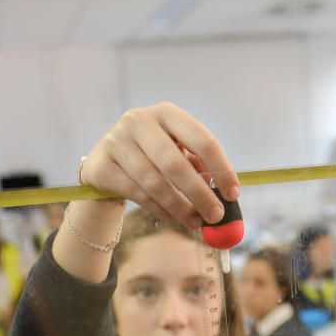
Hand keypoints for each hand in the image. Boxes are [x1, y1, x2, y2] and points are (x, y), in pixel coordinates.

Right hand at [81, 103, 238, 228]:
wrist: (105, 163)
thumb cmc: (152, 157)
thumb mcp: (177, 152)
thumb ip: (200, 169)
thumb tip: (227, 199)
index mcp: (167, 113)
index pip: (202, 140)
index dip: (221, 169)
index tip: (234, 194)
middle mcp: (139, 121)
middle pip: (175, 163)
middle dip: (200, 194)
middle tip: (216, 216)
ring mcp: (116, 141)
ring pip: (155, 182)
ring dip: (180, 207)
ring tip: (196, 223)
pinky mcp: (102, 165)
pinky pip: (138, 194)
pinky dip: (160, 210)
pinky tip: (174, 218)